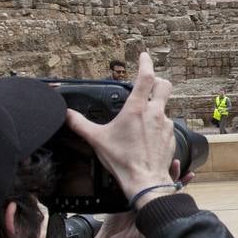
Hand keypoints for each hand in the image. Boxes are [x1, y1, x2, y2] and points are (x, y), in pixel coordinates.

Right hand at [66, 52, 176, 207]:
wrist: (145, 181)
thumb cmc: (122, 160)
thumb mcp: (97, 139)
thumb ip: (80, 124)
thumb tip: (66, 114)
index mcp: (137, 109)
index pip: (145, 77)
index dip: (145, 63)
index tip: (144, 56)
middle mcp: (155, 113)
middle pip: (164, 86)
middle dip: (158, 81)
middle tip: (150, 83)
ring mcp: (166, 125)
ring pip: (164, 108)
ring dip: (156, 108)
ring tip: (142, 120)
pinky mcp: (171, 137)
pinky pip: (166, 126)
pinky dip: (158, 127)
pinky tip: (148, 137)